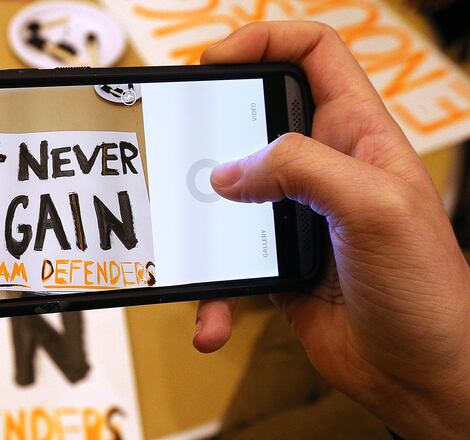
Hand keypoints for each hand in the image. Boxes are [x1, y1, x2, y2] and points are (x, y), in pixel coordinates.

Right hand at [194, 22, 469, 437]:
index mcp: (358, 136)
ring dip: (202, 224)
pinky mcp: (275, 262)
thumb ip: (303, 170)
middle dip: (213, 128)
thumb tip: (231, 172)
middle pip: (256, 119)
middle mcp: (325, 169)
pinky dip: (212, 291)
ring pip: (231, 195)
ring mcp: (296, 216)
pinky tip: (214, 317)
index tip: (216, 59)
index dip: (265, 41)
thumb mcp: (375, 209)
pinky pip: (226, 262)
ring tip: (187, 242)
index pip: (315, 55)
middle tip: (179, 140)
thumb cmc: (429, 293)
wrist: (419, 375)